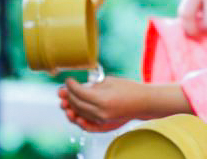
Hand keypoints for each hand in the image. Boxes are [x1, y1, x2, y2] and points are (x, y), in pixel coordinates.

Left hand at [58, 76, 189, 131]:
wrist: (143, 102)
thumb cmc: (129, 88)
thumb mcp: (109, 82)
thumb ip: (93, 86)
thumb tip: (79, 88)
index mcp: (102, 99)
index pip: (79, 92)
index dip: (71, 85)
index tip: (68, 80)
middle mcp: (100, 112)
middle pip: (77, 104)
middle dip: (68, 96)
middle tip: (63, 89)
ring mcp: (102, 120)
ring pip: (79, 115)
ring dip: (70, 108)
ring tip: (64, 102)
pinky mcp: (104, 125)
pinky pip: (86, 125)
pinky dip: (78, 120)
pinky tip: (73, 114)